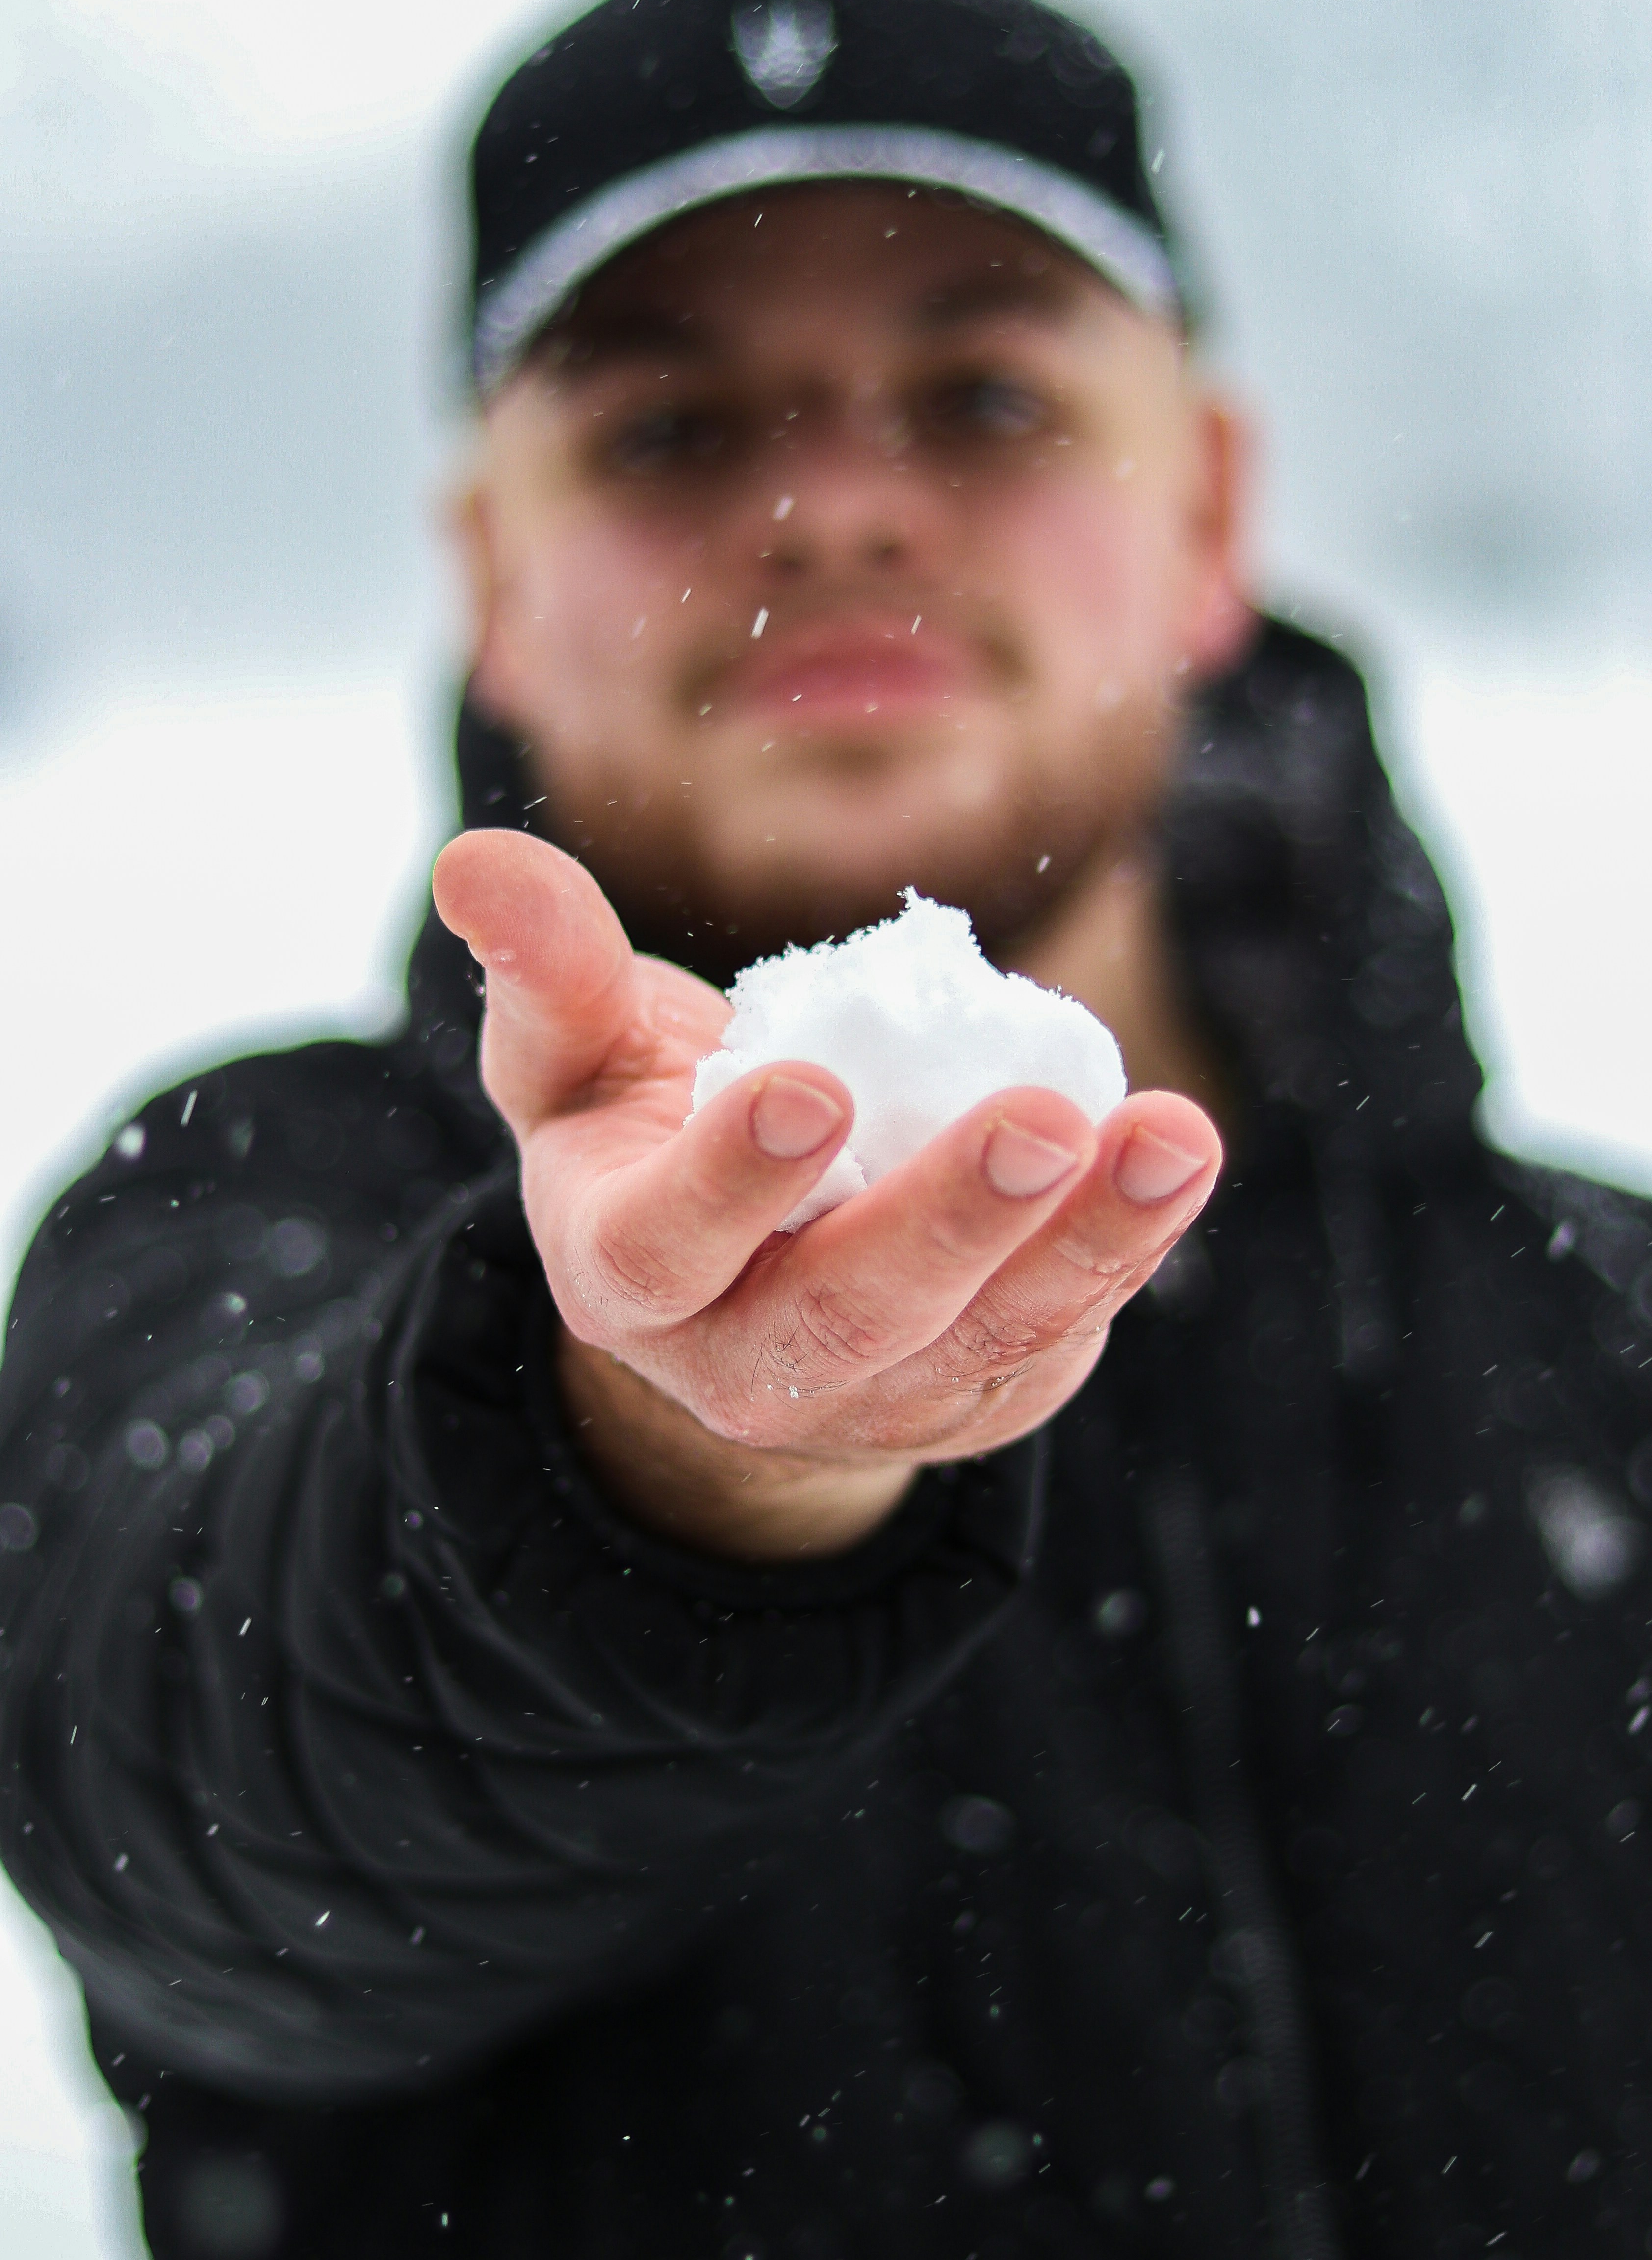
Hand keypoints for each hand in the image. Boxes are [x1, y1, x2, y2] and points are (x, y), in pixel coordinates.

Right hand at [433, 832, 1220, 1558]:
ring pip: (979, 1337)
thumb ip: (543, 968)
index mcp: (627, 1275)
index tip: (813, 1089)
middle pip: (848, 1313)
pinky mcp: (971, 1401)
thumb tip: (478, 858)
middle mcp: (742, 1363)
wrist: (732, 1288)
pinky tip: (1173, 1169)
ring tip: (1173, 1138)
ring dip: (1088, 1242)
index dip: (733, 1180)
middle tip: (1044, 1119)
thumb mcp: (576, 1054)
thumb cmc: (643, 1129)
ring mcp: (869, 1399)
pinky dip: (1122, 1259)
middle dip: (950, 1221)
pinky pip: (1053, 1342)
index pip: (671, 1244)